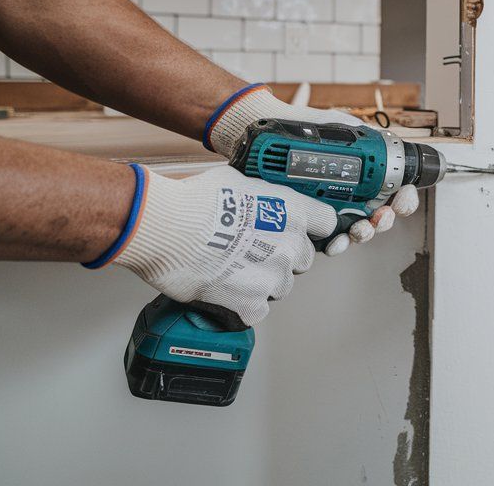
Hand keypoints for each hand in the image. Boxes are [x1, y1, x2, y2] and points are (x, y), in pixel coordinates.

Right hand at [110, 166, 336, 325]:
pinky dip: (242, 305)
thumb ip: (262, 197)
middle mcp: (289, 246)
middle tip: (254, 251)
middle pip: (303, 259)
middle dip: (283, 257)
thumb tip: (260, 200)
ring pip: (280, 287)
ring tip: (233, 269)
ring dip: (262, 282)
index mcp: (292, 212)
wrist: (167, 228)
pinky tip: (224, 288)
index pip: (325, 223)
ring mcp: (272, 278)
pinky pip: (256, 310)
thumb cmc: (195, 201)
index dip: (311, 228)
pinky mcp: (250, 304)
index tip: (300, 232)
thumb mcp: (238, 182)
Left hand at [203, 84, 420, 252]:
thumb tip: (384, 142)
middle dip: (386, 221)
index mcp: (366, 176)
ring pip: (358, 232)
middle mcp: (354, 197)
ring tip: (359, 229)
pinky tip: (335, 242)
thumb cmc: (306, 130)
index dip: (405, 198)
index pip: (395, 193)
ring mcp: (334, 211)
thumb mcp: (341, 126)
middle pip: (381, 218)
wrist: (269, 137)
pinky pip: (329, 240)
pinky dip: (337, 244)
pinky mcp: (313, 222)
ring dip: (364, 234)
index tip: (404, 195)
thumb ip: (365, 133)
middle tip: (383, 216)